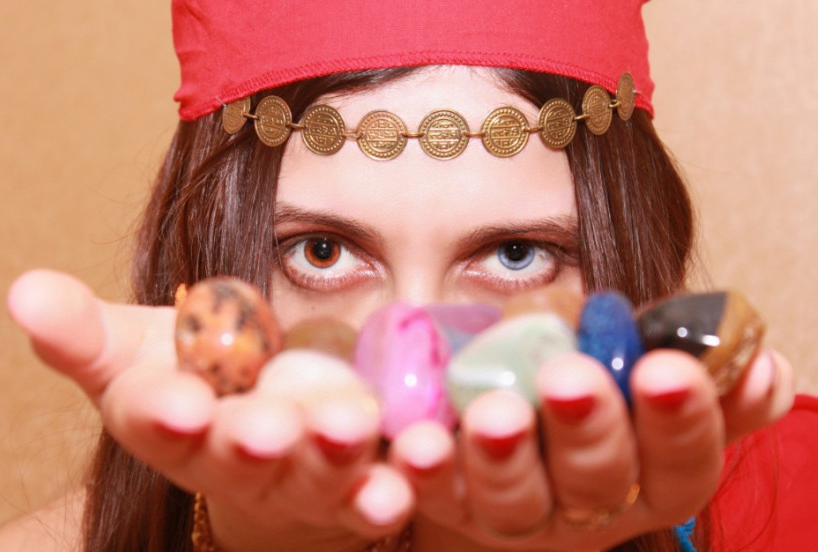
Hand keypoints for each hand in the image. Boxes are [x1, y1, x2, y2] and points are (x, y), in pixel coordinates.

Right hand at [7, 270, 413, 551]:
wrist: (264, 435)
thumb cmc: (198, 382)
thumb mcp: (140, 350)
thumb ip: (87, 332)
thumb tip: (24, 288)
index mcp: (175, 422)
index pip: (158, 420)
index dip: (165, 414)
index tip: (178, 403)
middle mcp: (237, 460)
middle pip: (242, 457)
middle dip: (254, 444)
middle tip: (272, 427)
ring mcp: (302, 480)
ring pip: (318, 476)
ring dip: (335, 459)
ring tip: (355, 431)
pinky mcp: (360, 485)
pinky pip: (380, 489)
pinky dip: (397, 482)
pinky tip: (412, 471)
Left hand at [389, 346, 792, 550]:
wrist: (515, 454)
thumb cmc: (591, 410)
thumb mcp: (650, 395)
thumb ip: (705, 384)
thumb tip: (763, 364)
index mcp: (649, 479)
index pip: (681, 461)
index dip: (681, 419)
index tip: (668, 367)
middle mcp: (588, 508)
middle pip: (597, 481)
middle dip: (588, 429)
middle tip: (569, 377)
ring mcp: (518, 515)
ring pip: (515, 500)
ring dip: (503, 458)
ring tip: (494, 412)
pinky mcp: (454, 507)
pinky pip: (439, 496)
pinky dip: (429, 472)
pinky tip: (418, 443)